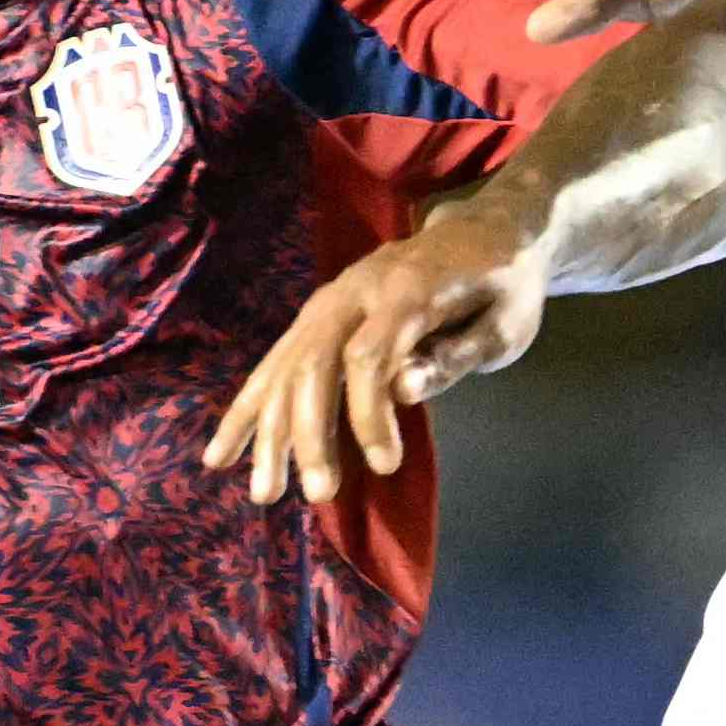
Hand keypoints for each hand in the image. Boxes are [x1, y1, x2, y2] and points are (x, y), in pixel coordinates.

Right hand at [207, 213, 553, 505]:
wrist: (483, 230)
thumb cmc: (504, 285)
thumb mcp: (504, 323)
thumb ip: (454, 355)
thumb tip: (404, 389)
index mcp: (406, 289)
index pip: (370, 355)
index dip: (370, 413)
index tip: (385, 465)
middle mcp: (354, 291)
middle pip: (315, 363)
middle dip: (309, 433)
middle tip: (318, 494)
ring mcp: (328, 302)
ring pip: (286, 366)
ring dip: (269, 431)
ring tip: (262, 492)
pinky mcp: (317, 316)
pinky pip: (274, 363)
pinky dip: (246, 409)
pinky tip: (221, 454)